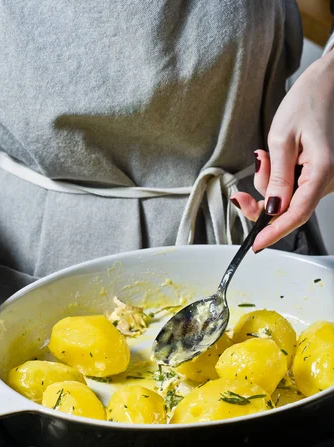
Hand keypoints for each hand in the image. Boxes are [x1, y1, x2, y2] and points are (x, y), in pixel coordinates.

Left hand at [231, 50, 333, 251]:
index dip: (274, 232)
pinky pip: (295, 185)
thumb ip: (278, 177)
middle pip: (290, 208)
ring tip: (266, 153)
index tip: (256, 245)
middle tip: (243, 189)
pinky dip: (279, 176)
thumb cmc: (310, 99)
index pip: (296, 214)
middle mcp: (328, 179)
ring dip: (270, 182)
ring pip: (290, 197)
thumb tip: (274, 209)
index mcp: (323, 172)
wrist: (331, 79)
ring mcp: (326, 177)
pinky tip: (273, 156)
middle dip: (264, 199)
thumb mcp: (284, 138)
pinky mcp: (320, 171)